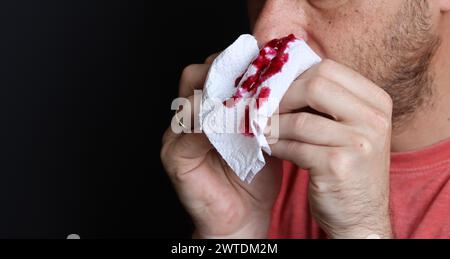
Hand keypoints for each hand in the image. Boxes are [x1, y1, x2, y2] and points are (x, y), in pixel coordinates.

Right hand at [161, 54, 281, 238]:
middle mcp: (187, 116)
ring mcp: (176, 135)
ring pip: (192, 99)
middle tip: (259, 77)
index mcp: (207, 106)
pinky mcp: (175, 157)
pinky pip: (191, 133)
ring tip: (252, 102)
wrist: (243, 217)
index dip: (238, 63)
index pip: (214, 69)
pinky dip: (215, 125)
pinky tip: (239, 126)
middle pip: (196, 75)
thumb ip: (266, 107)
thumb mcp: (265, 133)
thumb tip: (285, 78)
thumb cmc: (255, 176)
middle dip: (228, 73)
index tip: (267, 61)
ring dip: (223, 98)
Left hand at [270, 59, 393, 238]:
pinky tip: (267, 147)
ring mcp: (360, 143)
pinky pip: (294, 147)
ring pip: (300, 120)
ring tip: (259, 128)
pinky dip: (275, 146)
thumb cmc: (347, 166)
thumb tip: (281, 77)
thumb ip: (326, 101)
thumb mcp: (348, 127)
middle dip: (282, 96)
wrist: (360, 216)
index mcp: (376, 101)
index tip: (274, 86)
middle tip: (262, 106)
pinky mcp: (338, 166)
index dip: (294, 75)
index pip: (328, 68)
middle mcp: (373, 119)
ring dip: (273, 125)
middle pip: (315, 85)